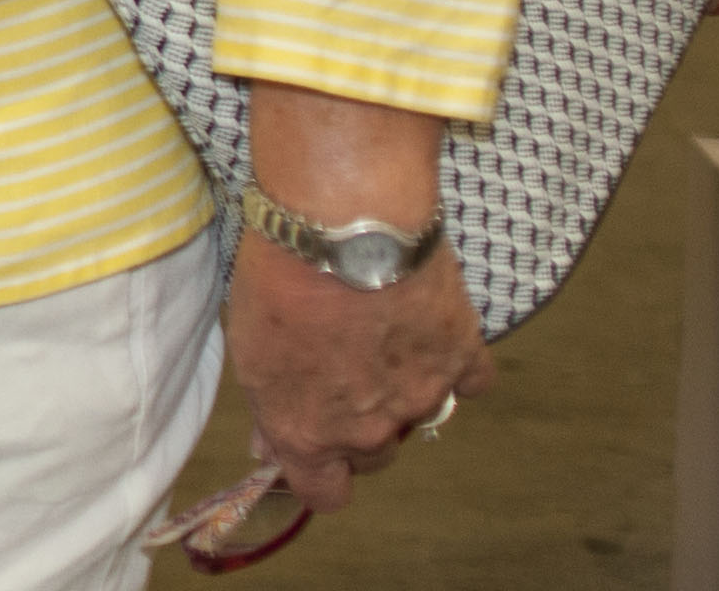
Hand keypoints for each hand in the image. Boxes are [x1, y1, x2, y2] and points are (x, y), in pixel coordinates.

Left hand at [224, 222, 491, 512]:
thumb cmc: (277, 278)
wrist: (340, 225)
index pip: (323, 493)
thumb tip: (269, 445)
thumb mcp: (248, 347)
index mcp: (308, 432)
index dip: (317, 474)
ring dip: (403, 394)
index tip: (311, 447)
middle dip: (357, 426)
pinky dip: (455, 366)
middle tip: (342, 370)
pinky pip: (469, 382)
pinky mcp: (462, 358)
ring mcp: (422, 397)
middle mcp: (369, 430)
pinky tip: (432, 335)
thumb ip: (269, 406)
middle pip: (372, 455)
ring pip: (419, 420)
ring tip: (380, 336)